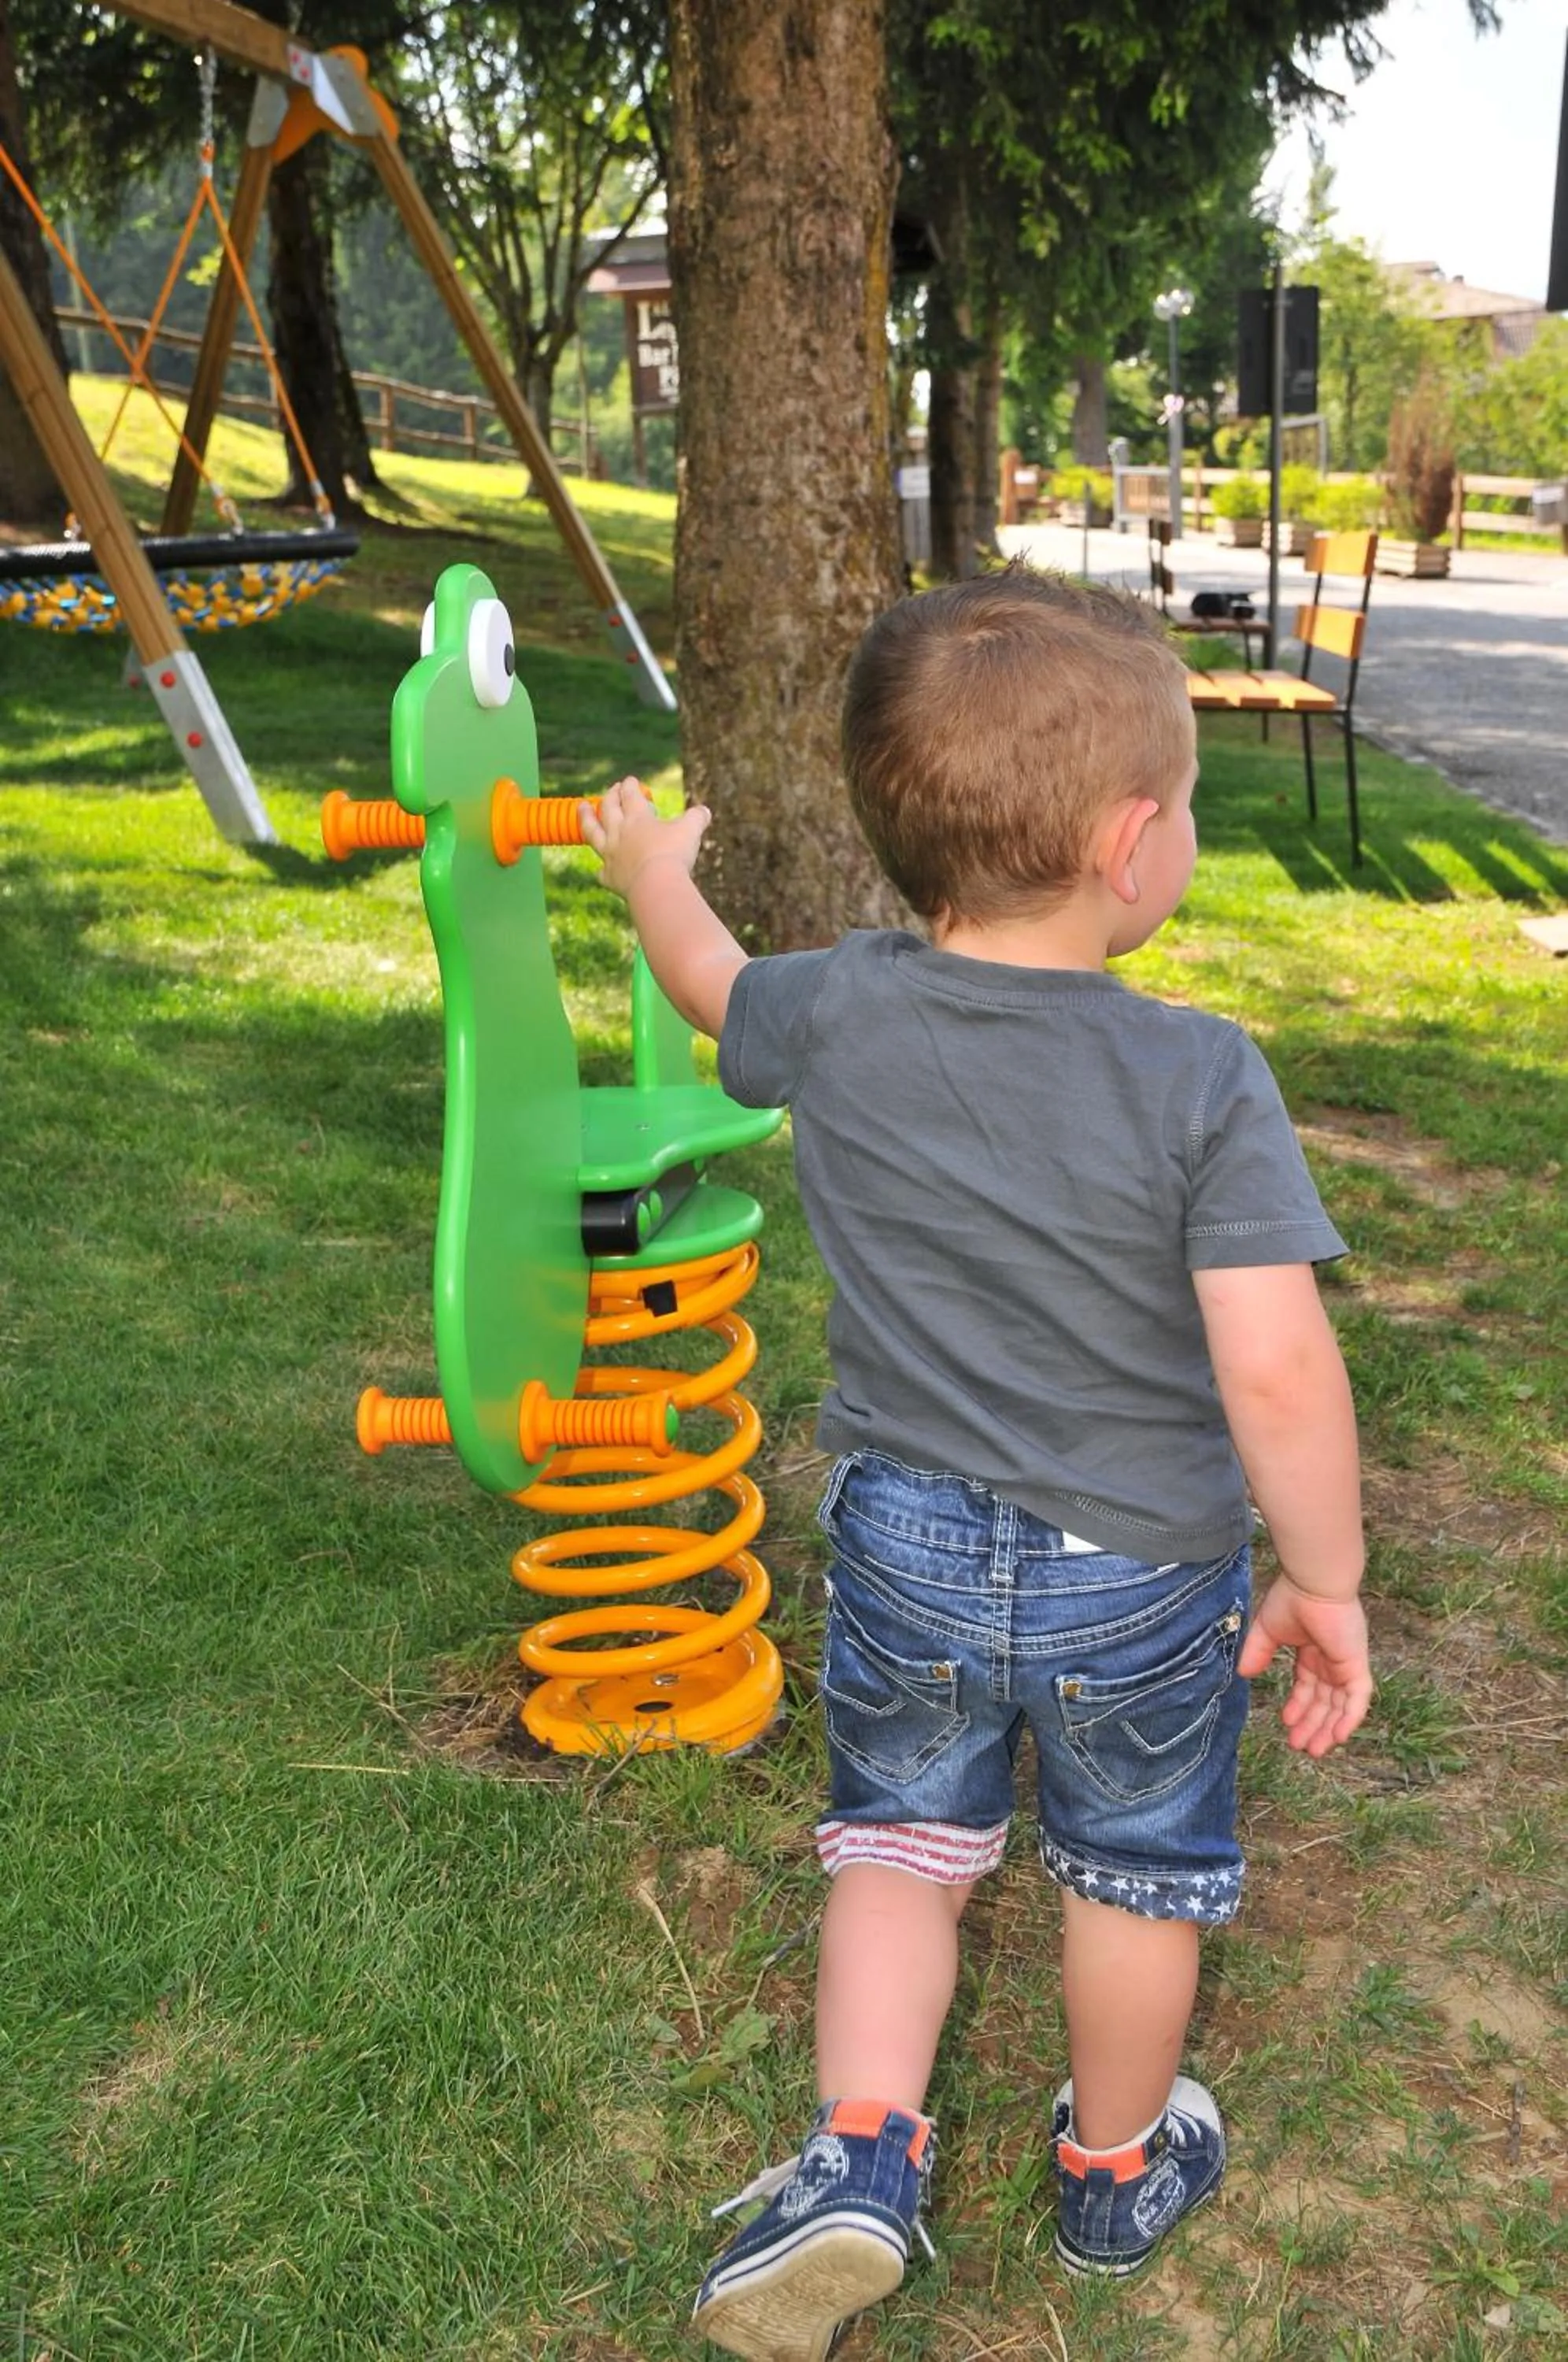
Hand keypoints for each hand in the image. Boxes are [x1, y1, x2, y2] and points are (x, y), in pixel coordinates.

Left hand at [579, 776, 709, 899]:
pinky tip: (604, 870)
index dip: (630, 785)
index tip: (630, 780)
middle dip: (611, 796)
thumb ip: (697, 818)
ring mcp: (611, 854)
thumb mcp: (691, 830)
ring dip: (586, 818)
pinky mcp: (610, 877)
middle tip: (612, 790)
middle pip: (609, 808)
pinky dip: (603, 870)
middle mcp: (619, 832)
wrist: (656, 885)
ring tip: (581, 807)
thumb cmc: (674, 853)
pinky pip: (602, 872)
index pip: (630, 794)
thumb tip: (705, 811)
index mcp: (638, 817)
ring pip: (593, 832)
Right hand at [1237, 1577, 1372, 1756]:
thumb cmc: (1291, 1598)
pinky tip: (1338, 1737)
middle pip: (1324, 1701)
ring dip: (1328, 1729)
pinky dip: (1350, 1719)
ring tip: (1314, 1749)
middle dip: (1312, 1725)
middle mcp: (1331, 1661)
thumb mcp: (1267, 1631)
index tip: (1286, 1722)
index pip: (1308, 1686)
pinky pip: (1358, 1699)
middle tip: (1300, 1746)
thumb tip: (1244, 1674)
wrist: (1312, 1583)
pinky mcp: (1356, 1665)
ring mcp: (1346, 1664)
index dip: (1298, 1706)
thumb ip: (1257, 1653)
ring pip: (1341, 1706)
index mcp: (1313, 1652)